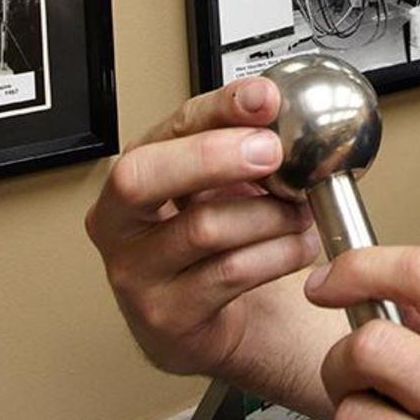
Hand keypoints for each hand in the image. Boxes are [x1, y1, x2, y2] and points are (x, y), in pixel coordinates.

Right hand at [85, 78, 319, 376]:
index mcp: (133, 175)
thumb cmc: (210, 246)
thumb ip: (239, 148)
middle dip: (212, 157)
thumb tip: (275, 111)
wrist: (208, 322)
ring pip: (204, 227)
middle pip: (142, 177)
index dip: (217, 108)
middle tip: (272, 152)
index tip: (263, 98)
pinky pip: (232, 272)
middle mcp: (118, 223)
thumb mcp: (218, 189)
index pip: (168, 129)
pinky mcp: (168, 315)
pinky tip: (298, 245)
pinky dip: (279, 253)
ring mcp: (136, 274)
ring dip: (269, 214)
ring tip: (300, 211)